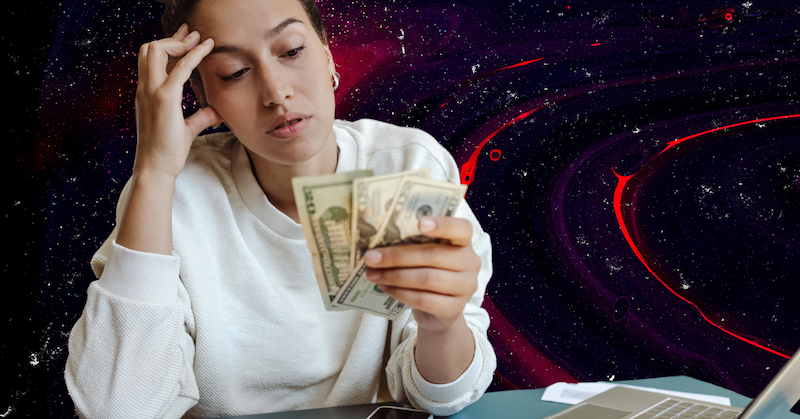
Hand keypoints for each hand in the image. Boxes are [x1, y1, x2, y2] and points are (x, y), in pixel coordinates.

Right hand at [134, 23, 222, 178]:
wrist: (156, 167)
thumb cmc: (168, 151)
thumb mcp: (187, 129)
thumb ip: (201, 117)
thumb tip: (217, 111)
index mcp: (145, 93)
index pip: (152, 60)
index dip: (169, 46)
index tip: (186, 39)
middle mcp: (145, 88)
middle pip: (150, 48)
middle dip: (172, 37)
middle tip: (193, 34)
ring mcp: (152, 91)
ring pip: (158, 50)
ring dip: (180, 42)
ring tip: (200, 39)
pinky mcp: (165, 98)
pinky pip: (180, 68)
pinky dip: (194, 54)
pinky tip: (207, 48)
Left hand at [364, 216, 479, 332]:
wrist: (437, 311)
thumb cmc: (428, 273)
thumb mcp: (425, 255)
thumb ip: (412, 245)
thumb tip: (377, 242)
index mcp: (464, 242)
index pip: (461, 229)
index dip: (442, 224)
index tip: (420, 223)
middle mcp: (471, 263)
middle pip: (433, 255)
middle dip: (397, 256)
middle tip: (371, 258)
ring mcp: (466, 287)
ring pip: (427, 279)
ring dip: (395, 276)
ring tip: (373, 274)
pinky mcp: (455, 309)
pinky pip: (424, 300)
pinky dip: (400, 293)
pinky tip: (384, 288)